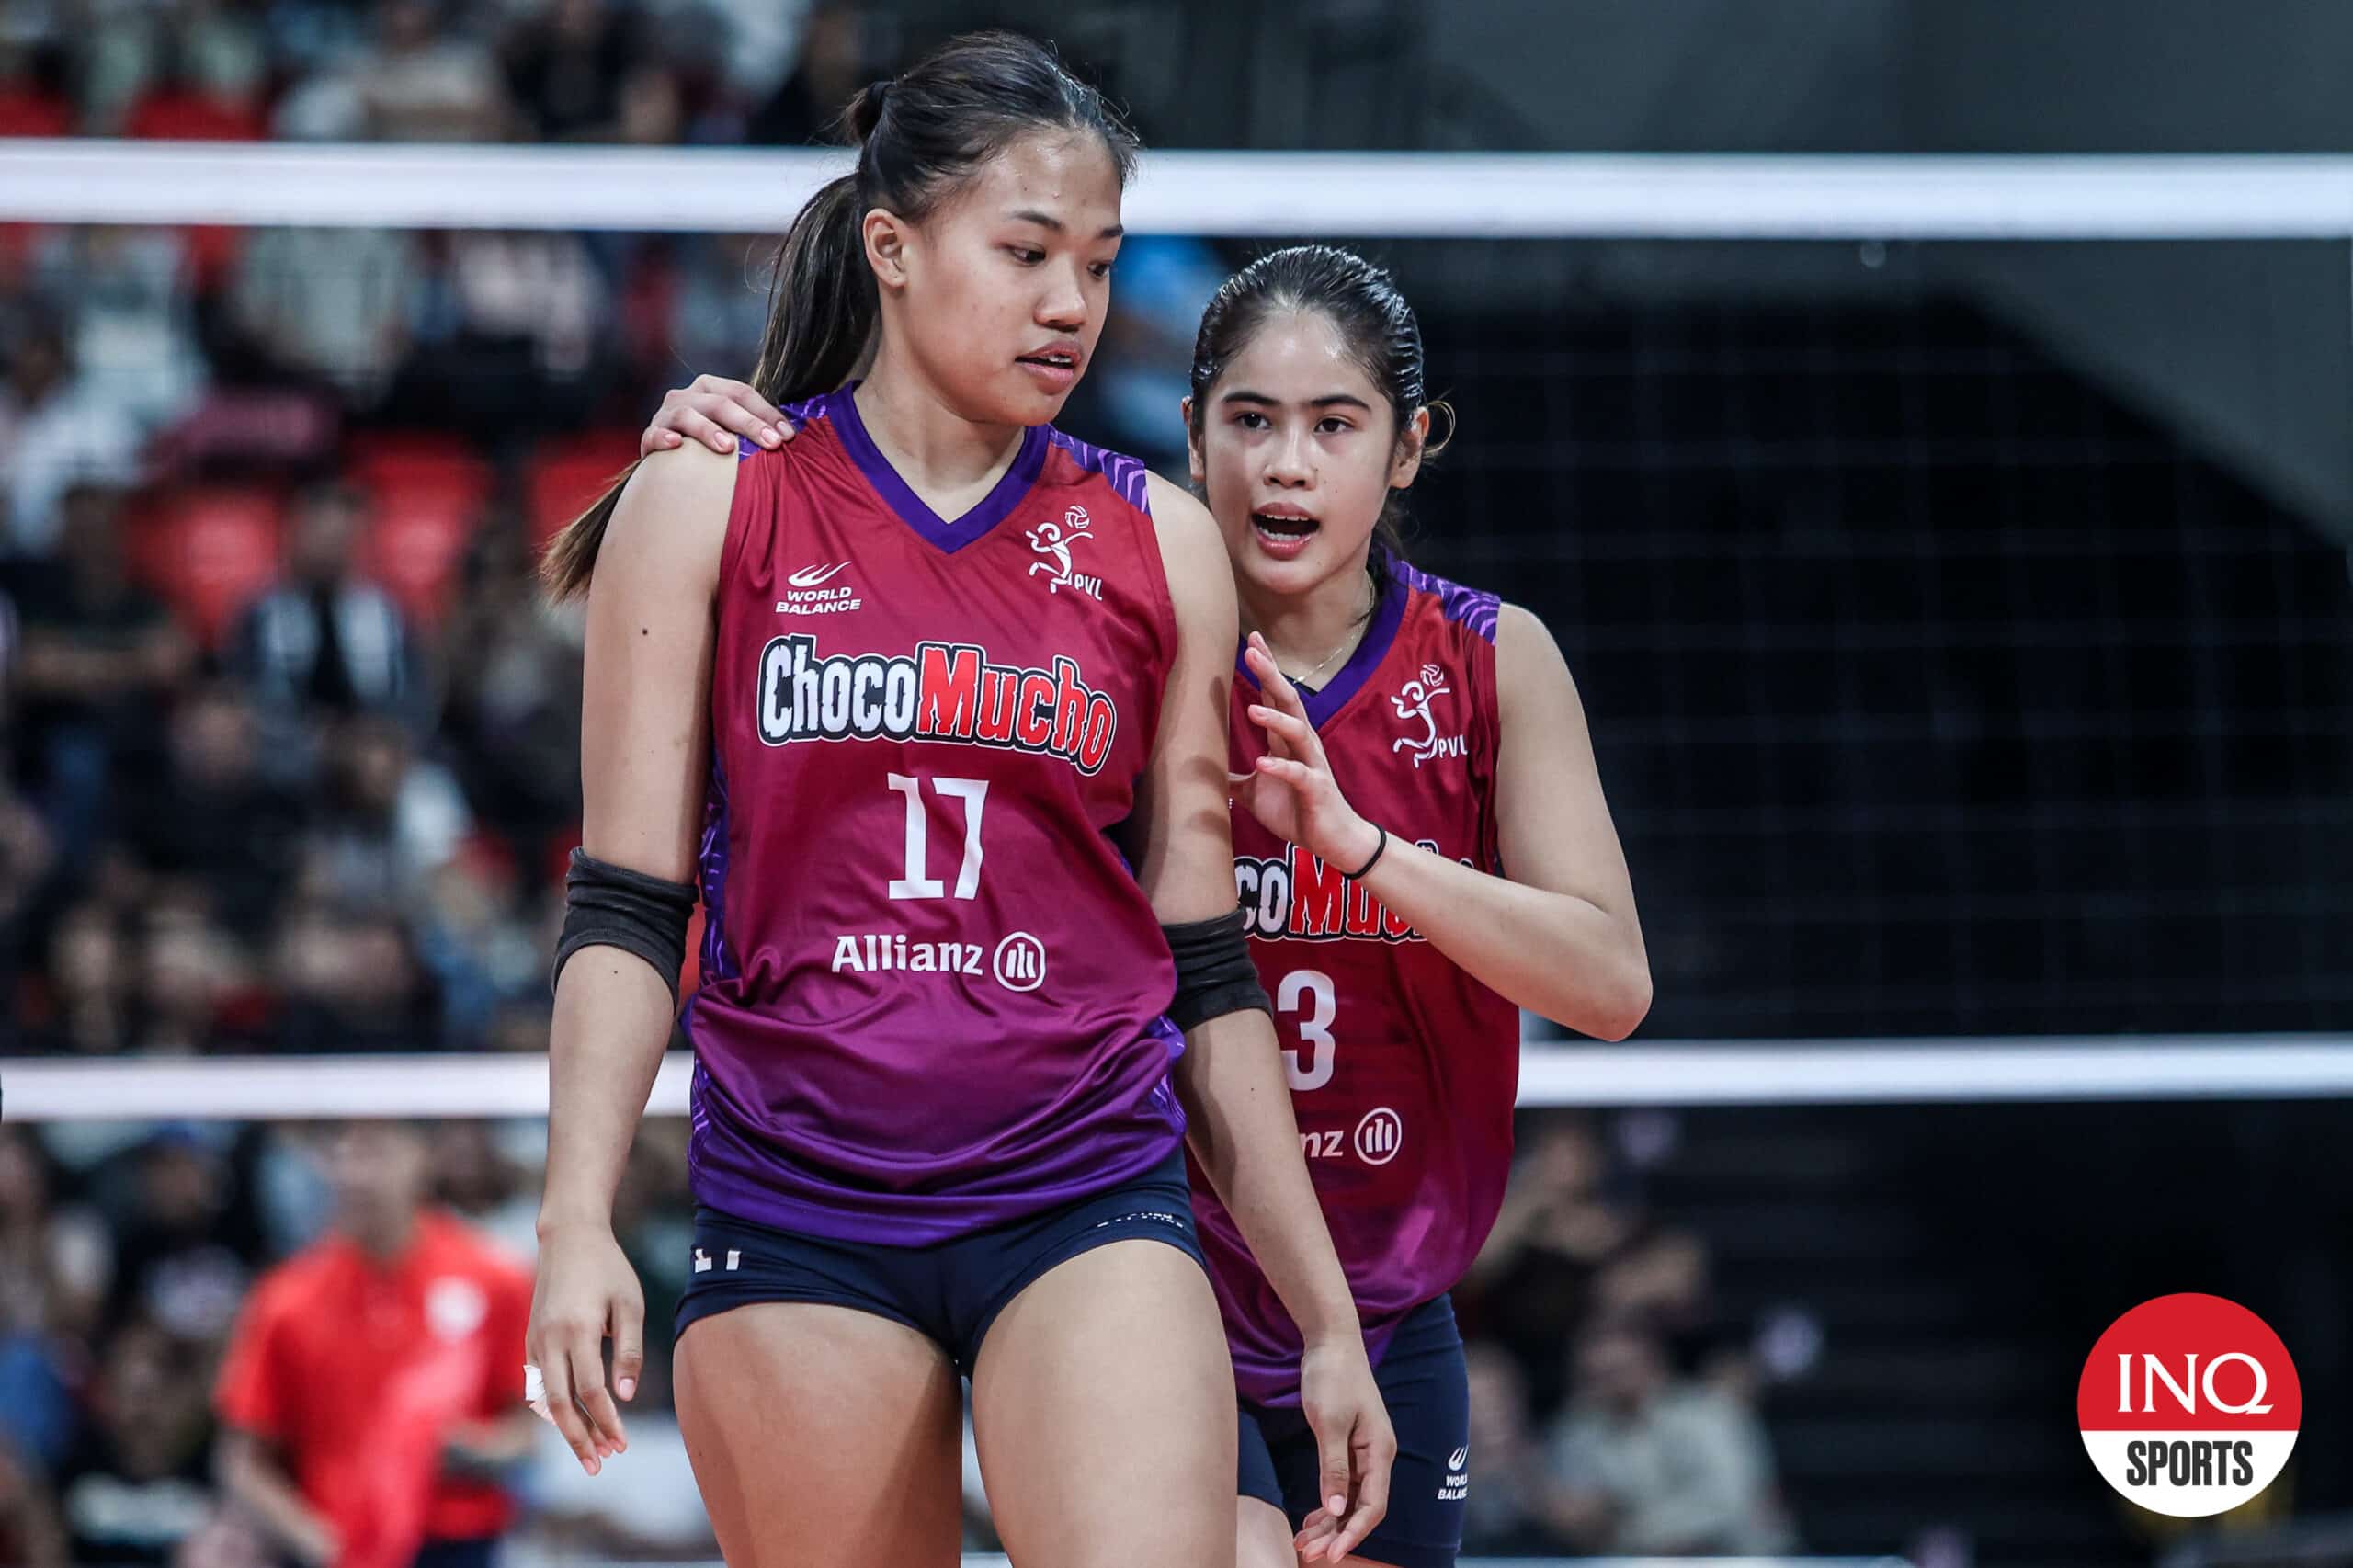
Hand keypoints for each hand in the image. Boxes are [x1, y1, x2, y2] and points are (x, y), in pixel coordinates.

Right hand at [526, 1218, 644, 1474]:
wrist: (568, 1237)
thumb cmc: (608, 1268)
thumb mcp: (630, 1304)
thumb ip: (629, 1351)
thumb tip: (626, 1396)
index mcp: (578, 1330)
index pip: (590, 1390)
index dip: (606, 1421)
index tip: (622, 1444)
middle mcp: (550, 1339)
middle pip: (560, 1403)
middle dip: (579, 1438)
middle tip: (599, 1466)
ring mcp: (535, 1340)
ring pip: (546, 1397)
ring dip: (566, 1427)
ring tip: (590, 1451)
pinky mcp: (531, 1340)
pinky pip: (539, 1383)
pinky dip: (554, 1407)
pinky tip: (572, 1422)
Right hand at [641, 374, 794, 456]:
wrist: (671, 465)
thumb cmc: (709, 447)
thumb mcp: (732, 432)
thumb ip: (754, 429)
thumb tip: (793, 437)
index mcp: (710, 389)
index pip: (741, 393)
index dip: (766, 412)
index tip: (788, 435)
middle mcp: (687, 396)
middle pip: (719, 403)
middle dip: (749, 423)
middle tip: (771, 443)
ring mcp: (666, 415)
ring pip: (687, 415)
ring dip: (708, 430)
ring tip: (728, 447)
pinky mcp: (649, 437)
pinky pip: (654, 435)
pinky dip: (664, 438)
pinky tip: (676, 445)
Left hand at [1236, 633, 1380, 871]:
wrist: (1332, 839)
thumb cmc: (1297, 810)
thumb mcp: (1255, 793)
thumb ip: (1234, 778)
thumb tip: (1203, 771)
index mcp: (1287, 740)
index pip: (1275, 696)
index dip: (1265, 670)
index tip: (1251, 641)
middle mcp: (1302, 745)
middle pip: (1288, 701)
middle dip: (1271, 675)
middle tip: (1253, 650)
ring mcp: (1311, 765)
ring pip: (1297, 732)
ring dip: (1275, 719)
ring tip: (1253, 709)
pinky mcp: (1316, 789)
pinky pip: (1299, 774)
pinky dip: (1281, 767)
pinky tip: (1263, 762)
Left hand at [1293, 1334, 1395, 1560]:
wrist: (1330, 1341)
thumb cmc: (1332, 1377)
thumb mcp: (1329, 1423)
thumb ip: (1333, 1467)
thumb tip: (1336, 1509)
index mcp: (1379, 1451)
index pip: (1373, 1506)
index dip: (1353, 1533)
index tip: (1331, 1554)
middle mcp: (1376, 1456)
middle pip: (1360, 1507)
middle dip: (1336, 1534)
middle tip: (1308, 1554)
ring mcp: (1363, 1452)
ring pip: (1348, 1499)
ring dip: (1328, 1523)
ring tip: (1303, 1543)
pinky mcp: (1348, 1446)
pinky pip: (1340, 1484)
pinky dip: (1326, 1504)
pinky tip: (1310, 1520)